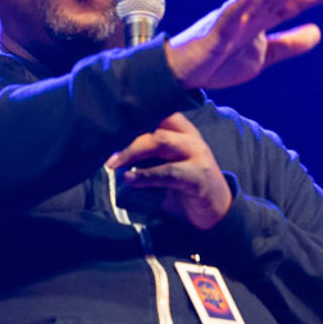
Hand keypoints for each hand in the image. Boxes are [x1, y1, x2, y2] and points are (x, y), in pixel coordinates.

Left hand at [106, 113, 232, 229]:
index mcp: (182, 131)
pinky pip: (169, 171)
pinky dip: (147, 175)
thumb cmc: (185, 189)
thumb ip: (144, 159)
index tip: (108, 121)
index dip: (133, 113)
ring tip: (113, 164)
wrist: (216, 212)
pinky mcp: (199, 176)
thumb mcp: (164, 167)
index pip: (157, 111)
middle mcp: (190, 138)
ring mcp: (198, 155)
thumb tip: (110, 156)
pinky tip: (131, 180)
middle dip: (126, 136)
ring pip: (160, 141)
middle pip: (154, 124)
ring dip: (132, 151)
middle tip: (105, 152)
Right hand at [165, 0, 322, 90]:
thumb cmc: (221, 61)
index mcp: (263, 19)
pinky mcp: (216, 31)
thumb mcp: (264, 55)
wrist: (185, 75)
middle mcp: (251, 13)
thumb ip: (289, 44)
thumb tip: (318, 32)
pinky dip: (240, 2)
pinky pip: (229, 14)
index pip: (294, 1)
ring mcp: (233, 20)